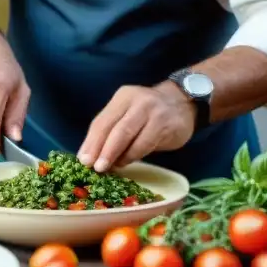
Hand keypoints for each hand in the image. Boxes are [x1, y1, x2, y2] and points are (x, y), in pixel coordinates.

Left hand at [77, 82, 194, 172]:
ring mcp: (152, 111)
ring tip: (109, 167)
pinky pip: (144, 144)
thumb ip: (112, 129)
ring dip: (117, 156)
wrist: (184, 102)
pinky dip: (133, 155)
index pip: (102, 121)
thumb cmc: (149, 113)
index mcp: (122, 97)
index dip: (91, 142)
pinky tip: (126, 162)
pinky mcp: (165, 124)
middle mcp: (136, 101)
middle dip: (102, 150)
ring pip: (128, 136)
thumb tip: (91, 155)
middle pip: (114, 129)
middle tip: (95, 168)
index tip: (82, 161)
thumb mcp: (129, 113)